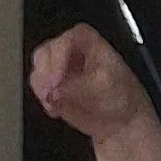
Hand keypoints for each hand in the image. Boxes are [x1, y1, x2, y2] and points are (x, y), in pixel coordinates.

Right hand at [29, 25, 154, 139]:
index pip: (66, 40)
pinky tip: (55, 108)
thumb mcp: (104, 85)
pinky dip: (43, 98)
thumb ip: (77, 86)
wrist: (121, 120)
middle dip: (45, 74)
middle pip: (46, 53)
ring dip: (42, 88)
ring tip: (54, 101)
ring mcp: (61, 69)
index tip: (57, 78)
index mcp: (88, 42)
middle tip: (50, 90)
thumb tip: (56, 92)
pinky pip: (39, 89)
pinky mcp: (54, 87)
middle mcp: (71, 53)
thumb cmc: (122, 97)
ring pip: (38, 70)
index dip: (58, 57)